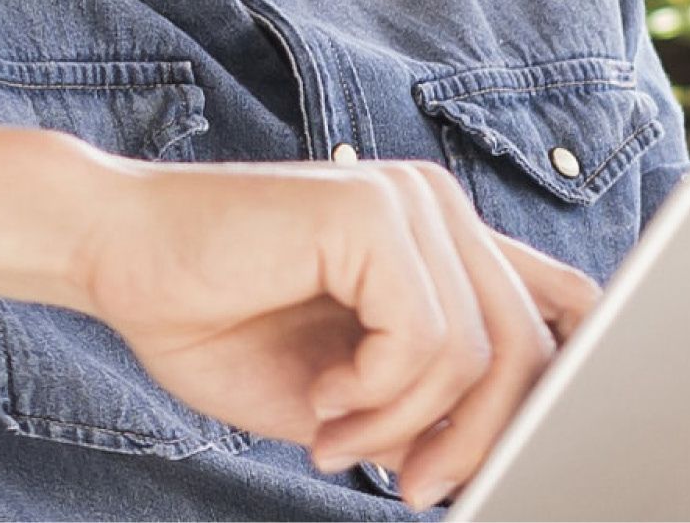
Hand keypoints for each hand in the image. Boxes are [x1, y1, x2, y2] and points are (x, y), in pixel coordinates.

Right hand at [62, 153, 599, 508]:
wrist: (121, 257)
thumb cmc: (218, 317)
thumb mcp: (346, 385)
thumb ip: (421, 401)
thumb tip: (494, 457)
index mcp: (439, 239)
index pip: (563, 300)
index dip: (568, 383)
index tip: (513, 468)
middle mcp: (437, 206)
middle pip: (528, 345)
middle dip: (478, 441)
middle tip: (409, 487)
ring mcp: (409, 201)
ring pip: (475, 353)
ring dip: (402, 425)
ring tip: (334, 434)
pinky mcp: (372, 211)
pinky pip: (422, 338)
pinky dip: (374, 396)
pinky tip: (321, 400)